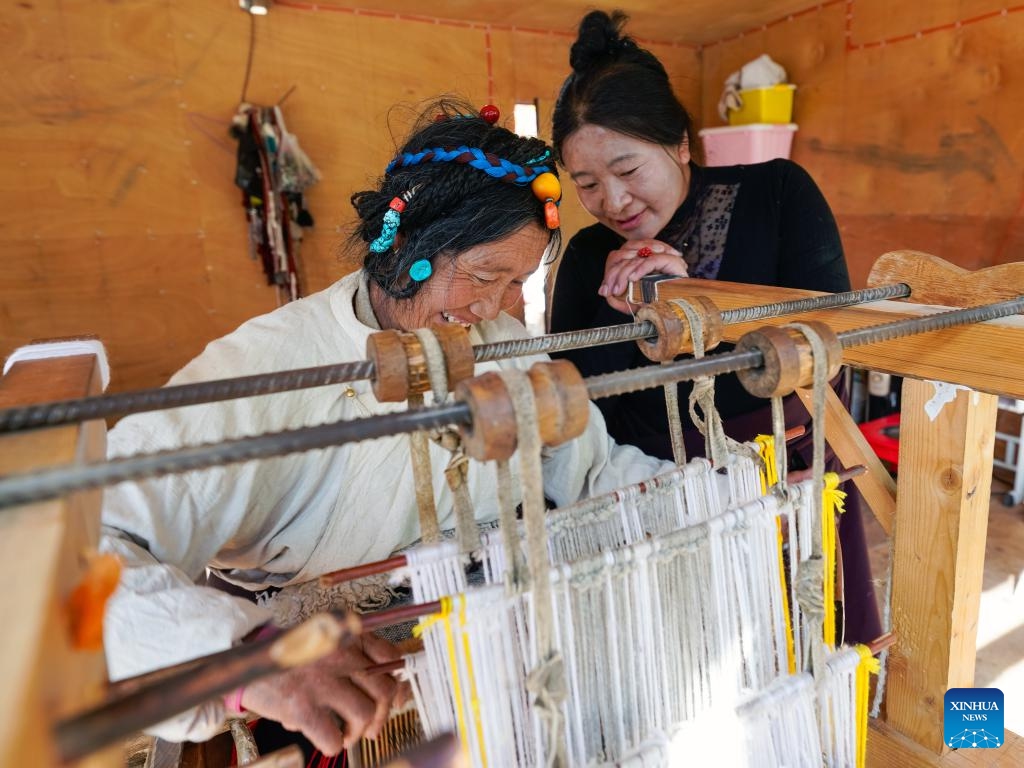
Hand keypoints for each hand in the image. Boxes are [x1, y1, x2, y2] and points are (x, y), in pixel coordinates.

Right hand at [241, 633, 407, 754]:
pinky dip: (335, 744)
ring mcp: (321, 680)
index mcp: (346, 635)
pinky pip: (334, 736)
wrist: (244, 663)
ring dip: (359, 731)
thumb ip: (357, 657)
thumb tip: (395, 690)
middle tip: (372, 725)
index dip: (397, 682)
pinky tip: (328, 739)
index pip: (391, 656)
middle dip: (384, 713)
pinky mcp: (302, 706)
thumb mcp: (326, 643)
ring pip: (365, 713)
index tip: (394, 697)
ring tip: (347, 734)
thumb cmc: (291, 657)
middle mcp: (338, 654)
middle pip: (384, 689)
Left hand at [599, 239, 687, 314]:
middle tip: (611, 291)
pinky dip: (640, 269)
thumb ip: (619, 300)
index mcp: (642, 261)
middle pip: (626, 255)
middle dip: (614, 274)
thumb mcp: (634, 304)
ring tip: (619, 289)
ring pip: (636, 257)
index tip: (605, 290)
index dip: (611, 271)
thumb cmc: (660, 307)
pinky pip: (652, 260)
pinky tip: (633, 280)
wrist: (681, 313)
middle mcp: (651, 255)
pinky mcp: (672, 260)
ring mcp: (662, 256)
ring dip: (624, 274)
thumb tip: (606, 294)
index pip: (621, 256)